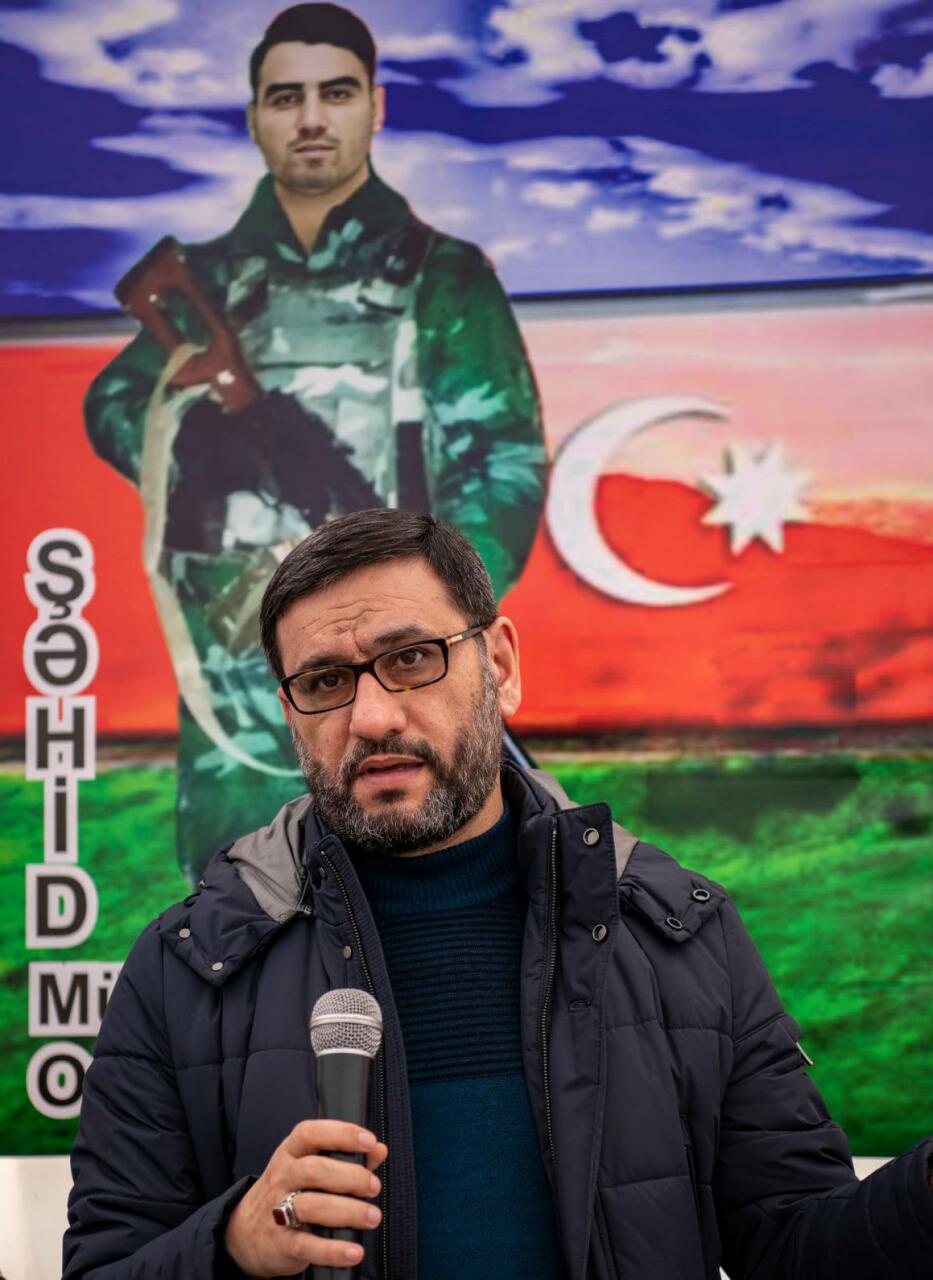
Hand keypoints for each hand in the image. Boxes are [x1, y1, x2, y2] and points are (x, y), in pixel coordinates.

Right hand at [224, 1120, 387, 1276]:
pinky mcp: (280, 1243)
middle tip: (373, 1187)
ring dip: (348, 1211)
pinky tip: (354, 1251)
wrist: (244, 1234)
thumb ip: (346, 1157)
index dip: (341, 1134)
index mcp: (290, 1153)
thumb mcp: (308, 1167)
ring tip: (372, 1217)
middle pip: (314, 1170)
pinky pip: (307, 1245)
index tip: (369, 1142)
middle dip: (350, 1176)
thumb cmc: (287, 1192)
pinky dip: (333, 1250)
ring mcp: (277, 1210)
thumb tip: (379, 1150)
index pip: (311, 1134)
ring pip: (311, 1206)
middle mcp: (282, 1177)